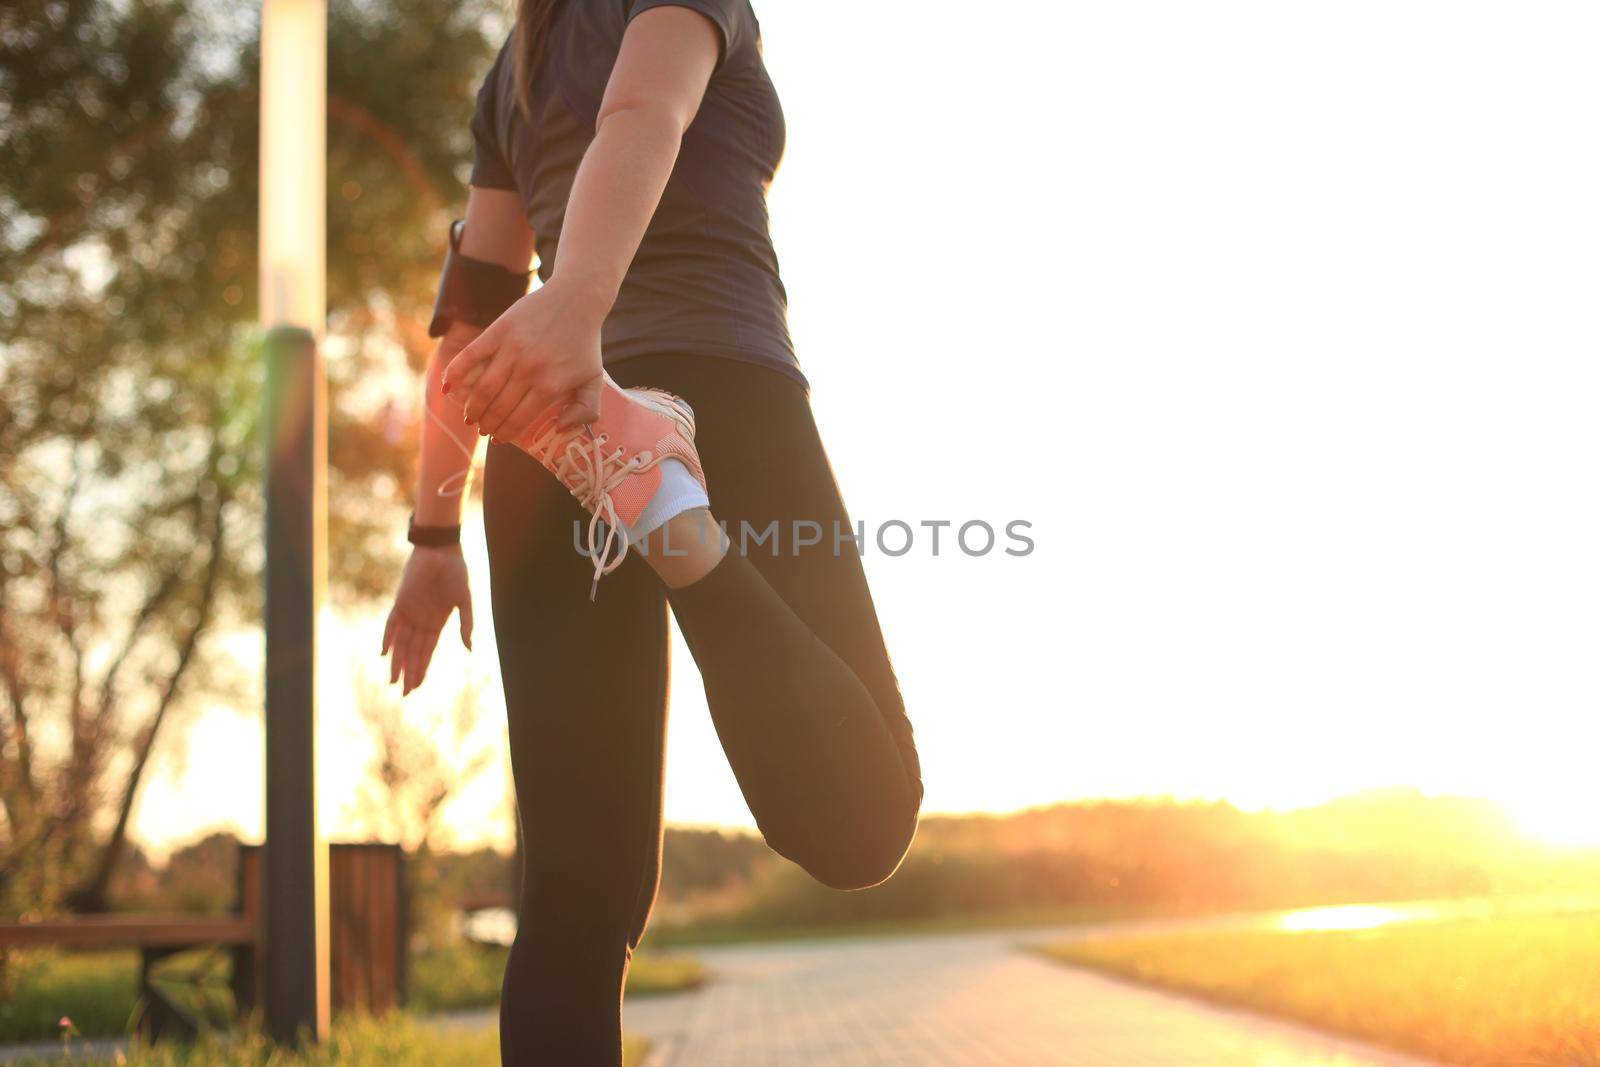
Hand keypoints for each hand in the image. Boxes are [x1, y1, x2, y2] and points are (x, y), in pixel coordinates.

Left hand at [381, 546, 472, 694]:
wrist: (442, 550)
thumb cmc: (456, 572)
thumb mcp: (464, 601)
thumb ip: (466, 625)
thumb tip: (470, 649)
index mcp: (437, 622)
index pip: (427, 651)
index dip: (422, 669)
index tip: (418, 687)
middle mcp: (422, 621)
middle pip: (413, 652)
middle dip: (409, 673)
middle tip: (404, 694)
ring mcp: (410, 612)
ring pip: (401, 643)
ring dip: (398, 662)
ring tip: (393, 681)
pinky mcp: (401, 601)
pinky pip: (391, 623)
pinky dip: (388, 638)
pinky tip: (384, 654)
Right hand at [442, 275, 609, 444]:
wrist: (576, 299)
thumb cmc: (585, 343)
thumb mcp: (595, 380)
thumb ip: (587, 410)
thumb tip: (560, 429)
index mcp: (551, 386)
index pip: (519, 419)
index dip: (505, 433)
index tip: (498, 439)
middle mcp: (529, 370)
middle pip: (498, 407)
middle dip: (486, 424)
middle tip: (482, 429)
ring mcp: (512, 349)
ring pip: (483, 388)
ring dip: (472, 407)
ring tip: (470, 415)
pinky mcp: (499, 330)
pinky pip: (471, 355)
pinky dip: (456, 372)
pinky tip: (448, 387)